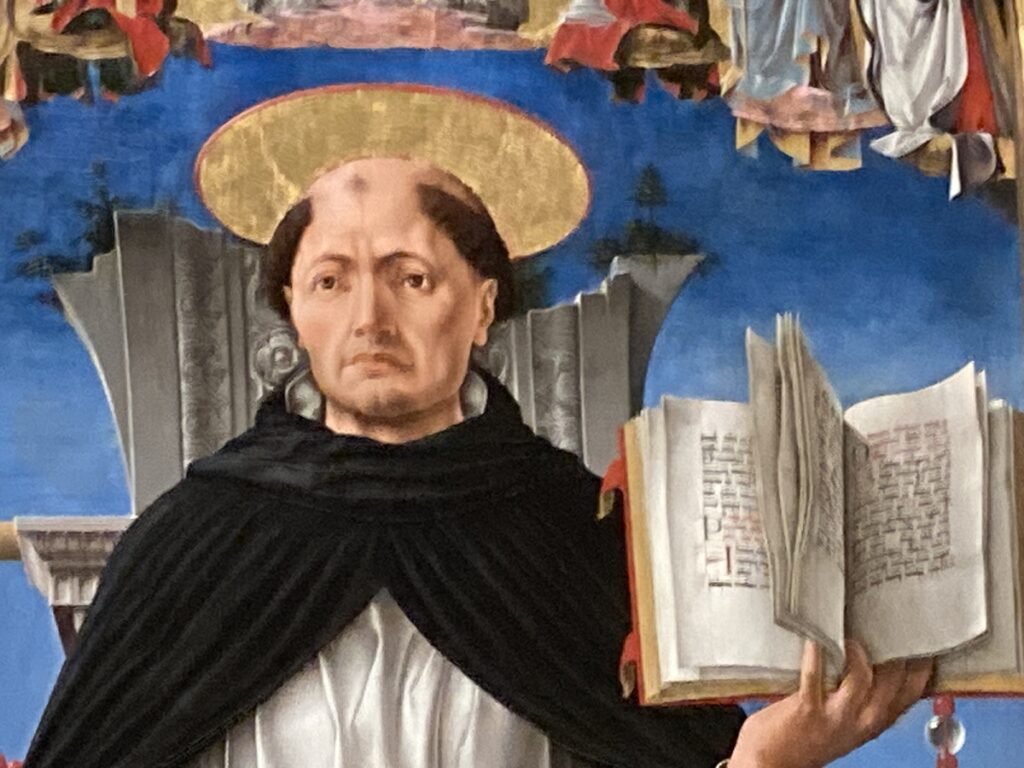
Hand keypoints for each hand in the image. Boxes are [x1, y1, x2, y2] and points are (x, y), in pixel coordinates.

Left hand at [728, 639, 932, 767]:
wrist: (771, 762)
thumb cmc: (805, 736)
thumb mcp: (846, 721)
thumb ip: (862, 696)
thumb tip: (871, 653)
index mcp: (874, 721)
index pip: (911, 692)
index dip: (921, 664)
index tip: (920, 635)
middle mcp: (861, 721)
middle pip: (892, 682)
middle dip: (894, 650)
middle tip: (890, 620)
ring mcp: (836, 716)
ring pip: (862, 680)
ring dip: (858, 653)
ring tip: (852, 635)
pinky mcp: (808, 709)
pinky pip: (814, 676)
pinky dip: (816, 654)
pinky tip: (814, 638)